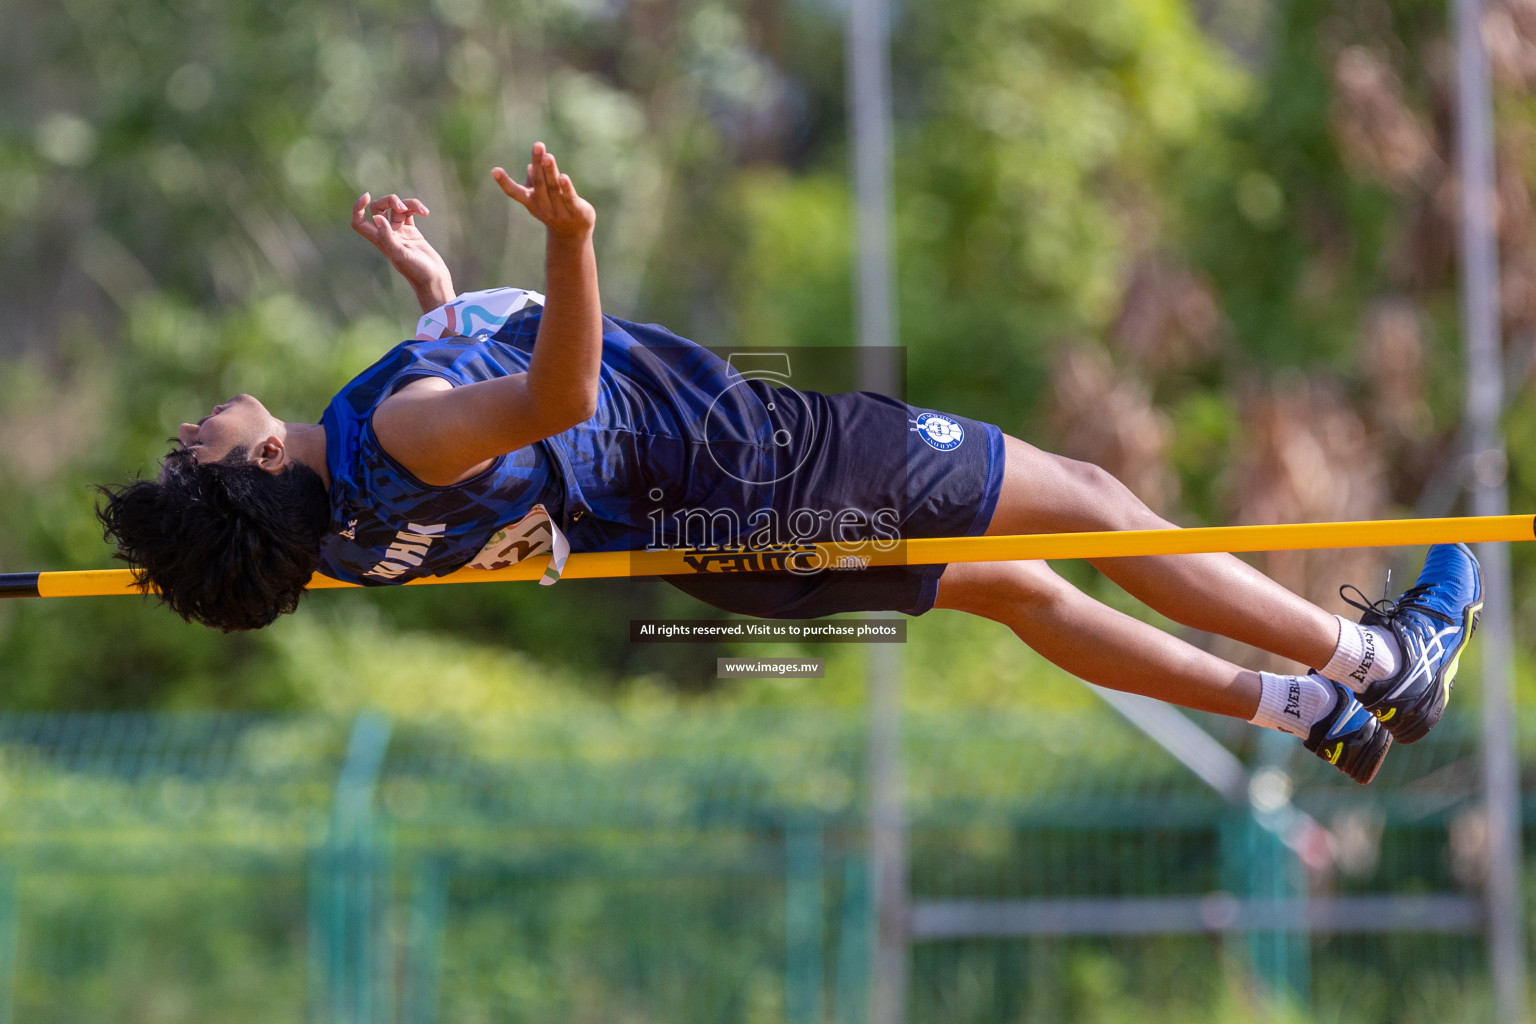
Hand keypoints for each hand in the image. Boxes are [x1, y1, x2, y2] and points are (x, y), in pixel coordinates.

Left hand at [351, 192, 454, 308]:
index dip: (358, 208)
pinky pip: (410, 212)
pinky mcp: (412, 232)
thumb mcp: (400, 254)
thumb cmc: (417, 271)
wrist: (434, 279)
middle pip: (378, 209)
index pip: (359, 222)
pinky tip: (425, 212)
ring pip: (397, 208)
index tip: (367, 196)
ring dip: (409, 203)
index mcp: (379, 240)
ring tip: (422, 211)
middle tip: (402, 207)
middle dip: (390, 201)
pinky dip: (416, 208)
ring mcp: (400, 232)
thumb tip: (376, 217)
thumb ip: (387, 236)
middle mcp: (387, 235)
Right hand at [492, 142, 595, 238]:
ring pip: (554, 188)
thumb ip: (536, 182)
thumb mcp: (542, 196)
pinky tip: (563, 177)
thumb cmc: (554, 208)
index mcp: (531, 201)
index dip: (505, 182)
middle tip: (538, 146)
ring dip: (550, 171)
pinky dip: (566, 188)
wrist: (572, 234)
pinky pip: (570, 198)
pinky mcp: (576, 211)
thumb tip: (531, 167)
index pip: (515, 192)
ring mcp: (559, 211)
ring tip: (547, 156)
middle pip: (539, 183)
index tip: (495, 170)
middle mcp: (543, 206)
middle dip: (538, 164)